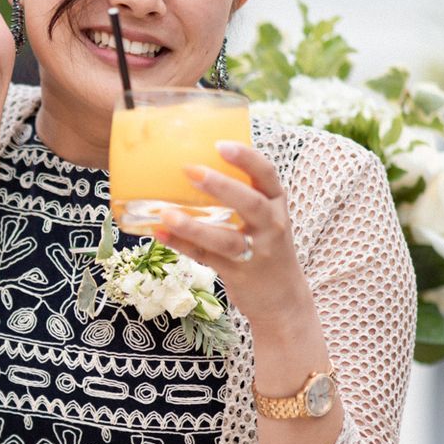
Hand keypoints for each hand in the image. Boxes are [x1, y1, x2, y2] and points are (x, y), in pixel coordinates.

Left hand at [153, 141, 312, 328]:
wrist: (283, 298)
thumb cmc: (265, 248)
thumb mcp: (264, 218)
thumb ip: (240, 196)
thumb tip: (194, 167)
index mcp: (276, 204)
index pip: (267, 174)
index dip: (246, 157)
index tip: (220, 144)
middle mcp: (271, 226)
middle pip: (250, 203)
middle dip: (221, 186)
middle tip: (191, 171)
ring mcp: (256, 252)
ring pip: (226, 238)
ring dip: (194, 226)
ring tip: (166, 214)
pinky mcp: (238, 274)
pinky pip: (207, 257)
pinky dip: (182, 245)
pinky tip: (160, 234)